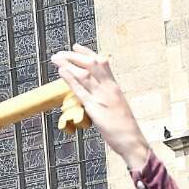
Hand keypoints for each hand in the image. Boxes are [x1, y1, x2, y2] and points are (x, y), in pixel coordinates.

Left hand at [49, 46, 150, 172]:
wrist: (132, 141)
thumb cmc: (125, 128)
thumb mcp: (118, 106)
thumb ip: (108, 97)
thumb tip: (97, 93)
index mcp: (115, 86)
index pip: (101, 62)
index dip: (87, 53)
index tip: (76, 47)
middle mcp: (108, 88)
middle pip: (91, 64)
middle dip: (74, 56)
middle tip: (60, 54)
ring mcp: (101, 97)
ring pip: (84, 74)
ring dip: (68, 64)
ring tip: (56, 59)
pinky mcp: (95, 108)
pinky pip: (80, 90)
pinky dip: (70, 78)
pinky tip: (61, 71)